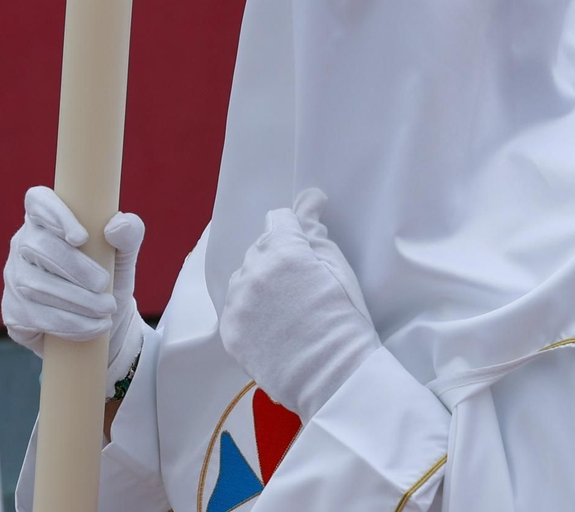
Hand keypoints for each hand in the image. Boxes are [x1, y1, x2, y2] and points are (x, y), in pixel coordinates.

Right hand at [1, 186, 146, 396]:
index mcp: (47, 219)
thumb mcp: (124, 256)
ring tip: (106, 309)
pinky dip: (68, 323)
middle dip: (74, 267)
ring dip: (76, 300)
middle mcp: (23, 243)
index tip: (81, 238)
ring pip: (35, 285)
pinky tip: (93, 327)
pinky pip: (34, 316)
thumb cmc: (109, 279)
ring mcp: (14, 278)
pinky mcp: (12, 311)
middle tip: (104, 284)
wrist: (103, 326)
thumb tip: (117, 225)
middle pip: (37, 247)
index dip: (54, 214)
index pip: (38, 201)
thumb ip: (129, 234)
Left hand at [219, 188, 379, 419]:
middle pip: (259, 250)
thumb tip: (308, 198)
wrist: (334, 376)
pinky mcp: (229, 330)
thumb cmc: (344, 317)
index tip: (307, 256)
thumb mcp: (338, 266)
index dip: (294, 235)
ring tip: (284, 313)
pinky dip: (248, 316)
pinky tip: (271, 330)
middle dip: (275, 261)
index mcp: (281, 249)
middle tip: (299, 289)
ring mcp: (237, 302)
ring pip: (243, 280)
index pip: (278, 221)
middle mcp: (252, 270)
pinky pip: (235, 310)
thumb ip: (313, 229)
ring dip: (258, 287)